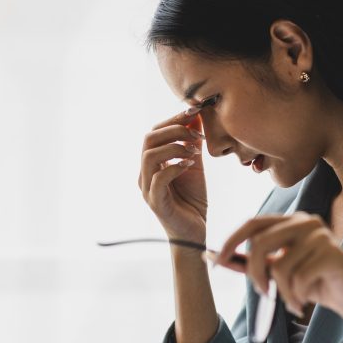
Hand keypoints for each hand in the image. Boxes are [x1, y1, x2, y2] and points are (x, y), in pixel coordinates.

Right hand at [138, 107, 207, 242]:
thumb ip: (192, 143)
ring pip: (149, 156)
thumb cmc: (192, 200)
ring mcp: (147, 188)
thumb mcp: (194, 165)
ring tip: (194, 152)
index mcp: (151, 163)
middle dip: (174, 130)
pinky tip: (191, 166)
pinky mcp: (156, 203)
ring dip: (175, 148)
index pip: (154, 132)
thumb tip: (196, 116)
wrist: (194, 232)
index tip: (195, 111)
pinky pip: (159, 179)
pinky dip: (176, 167)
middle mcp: (144, 174)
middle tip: (197, 135)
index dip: (173, 119)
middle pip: (148, 139)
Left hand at [216, 212, 342, 342]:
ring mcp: (320, 235)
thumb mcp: (278, 273)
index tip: (215, 260)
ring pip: (278, 267)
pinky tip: (307, 300)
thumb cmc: (314, 284)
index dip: (231, 241)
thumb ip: (249, 263)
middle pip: (260, 244)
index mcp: (291, 221)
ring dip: (281, 293)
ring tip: (294, 300)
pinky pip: (297, 279)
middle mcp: (305, 221)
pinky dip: (297, 297)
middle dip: (254, 275)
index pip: (253, 223)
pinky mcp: (331, 253)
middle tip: (263, 293)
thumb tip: (213, 256)